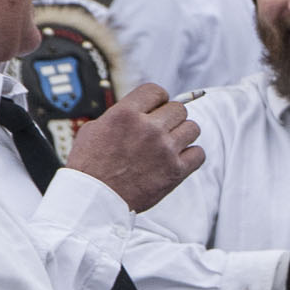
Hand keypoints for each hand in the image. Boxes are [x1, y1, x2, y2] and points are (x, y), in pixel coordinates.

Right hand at [64, 83, 202, 211]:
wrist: (94, 199)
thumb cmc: (90, 165)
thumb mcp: (95, 128)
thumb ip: (120, 114)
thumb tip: (140, 108)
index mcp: (126, 114)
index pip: (156, 91)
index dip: (157, 99)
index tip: (155, 108)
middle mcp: (149, 128)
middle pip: (179, 109)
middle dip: (170, 118)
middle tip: (160, 130)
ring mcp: (165, 149)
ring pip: (193, 128)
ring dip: (182, 135)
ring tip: (168, 145)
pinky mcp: (176, 171)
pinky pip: (199, 153)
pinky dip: (191, 156)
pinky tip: (177, 159)